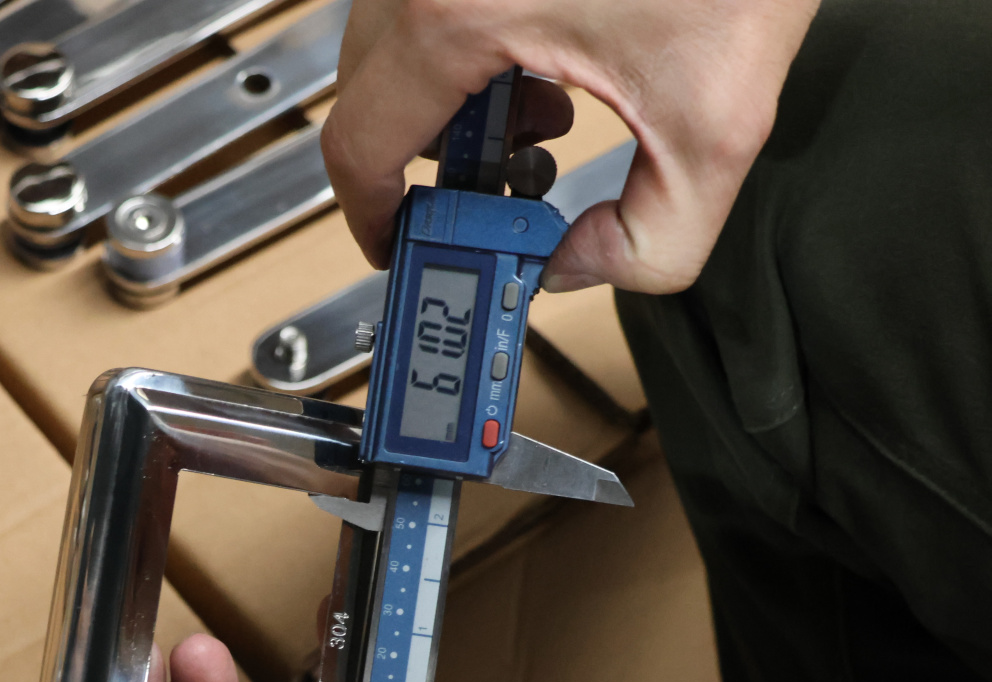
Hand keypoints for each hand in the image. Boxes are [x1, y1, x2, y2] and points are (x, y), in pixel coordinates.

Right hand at [320, 0, 819, 291]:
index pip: (358, 143)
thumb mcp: (714, 128)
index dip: (370, 213)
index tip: (395, 243)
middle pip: (364, 90)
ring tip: (540, 118)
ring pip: (393, 38)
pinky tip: (548, 59)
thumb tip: (575, 265)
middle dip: (419, 156)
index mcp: (460, 13)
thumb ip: (648, 242)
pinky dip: (467, 44)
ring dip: (445, 97)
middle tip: (489, 192)